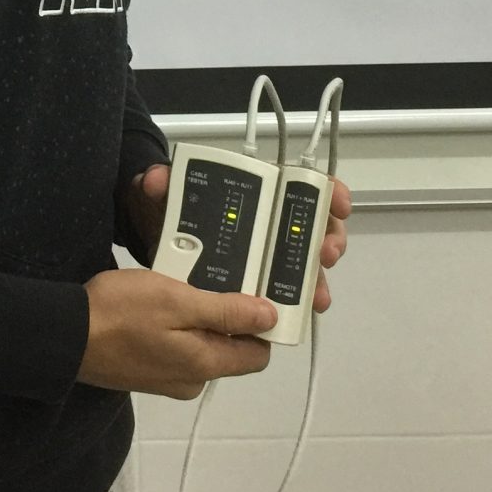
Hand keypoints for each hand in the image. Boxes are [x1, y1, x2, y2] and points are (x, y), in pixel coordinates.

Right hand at [78, 267, 276, 399]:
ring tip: (182, 283)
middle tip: (211, 276)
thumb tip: (270, 318)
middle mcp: (192, 380)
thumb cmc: (122, 313)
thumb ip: (226, 312)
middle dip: (227, 315)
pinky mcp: (146, 371)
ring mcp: (167, 379)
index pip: (258, 353)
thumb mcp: (177, 301)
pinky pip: (177, 347)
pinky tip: (159, 301)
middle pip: (230, 348)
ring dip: (198, 317)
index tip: (252, 288)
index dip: (261, 322)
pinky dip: (176, 325)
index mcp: (205, 366)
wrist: (64, 335)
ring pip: (201, 345)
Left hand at [126, 165, 352, 311]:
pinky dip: (298, 300)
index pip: (300, 183)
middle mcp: (268, 219)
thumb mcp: (159, 193)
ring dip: (317, 276)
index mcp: (253, 191)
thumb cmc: (165, 210)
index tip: (337, 202)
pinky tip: (303, 311)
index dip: (326, 190)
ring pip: (305, 261)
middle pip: (313, 224)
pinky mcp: (256, 281)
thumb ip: (157, 183)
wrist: (154, 241)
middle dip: (329, 238)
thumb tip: (156, 180)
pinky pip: (286, 290)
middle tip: (325, 253)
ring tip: (316, 295)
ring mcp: (265, 252)